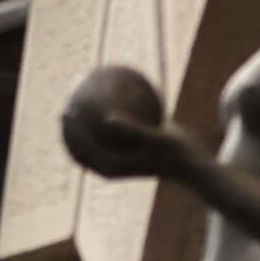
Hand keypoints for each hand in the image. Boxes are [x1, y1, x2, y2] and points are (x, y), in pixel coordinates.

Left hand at [60, 64, 179, 180]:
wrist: (192, 165)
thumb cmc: (175, 152)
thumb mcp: (155, 138)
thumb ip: (131, 129)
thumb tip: (107, 117)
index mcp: (112, 167)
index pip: (83, 149)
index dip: (72, 130)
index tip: (66, 110)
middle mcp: (113, 164)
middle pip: (84, 146)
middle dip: (73, 127)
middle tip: (67, 104)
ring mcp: (121, 159)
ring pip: (98, 139)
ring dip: (89, 122)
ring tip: (84, 97)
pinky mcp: (130, 151)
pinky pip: (116, 131)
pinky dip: (114, 115)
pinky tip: (116, 93)